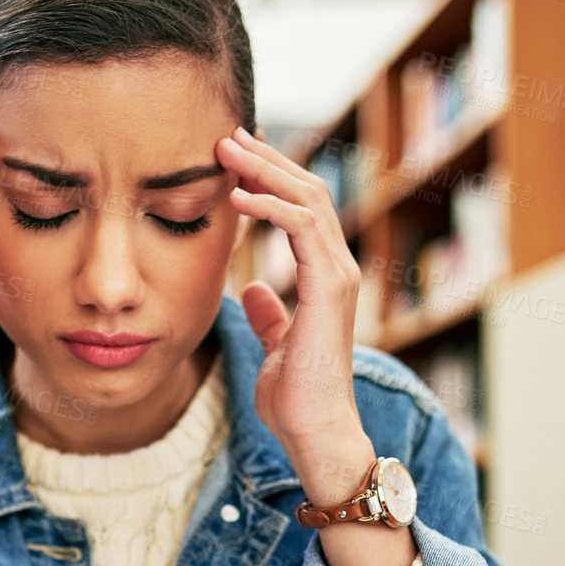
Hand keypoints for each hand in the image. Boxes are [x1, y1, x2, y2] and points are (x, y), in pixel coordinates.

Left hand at [216, 128, 417, 565]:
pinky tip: (236, 196)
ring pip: (306, 198)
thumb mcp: (273, 345)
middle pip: (306, 190)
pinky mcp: (329, 288)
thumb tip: (250, 290)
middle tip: (227, 134)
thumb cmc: (295, 396)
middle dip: (266, 159)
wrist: (314, 431)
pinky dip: (268, 206)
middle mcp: (338, 267)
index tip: (233, 156)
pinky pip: (301, 228)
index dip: (269, 178)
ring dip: (264, 170)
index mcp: (325, 276)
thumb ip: (268, 314)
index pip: (300, 207)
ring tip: (226, 150)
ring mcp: (338, 275)